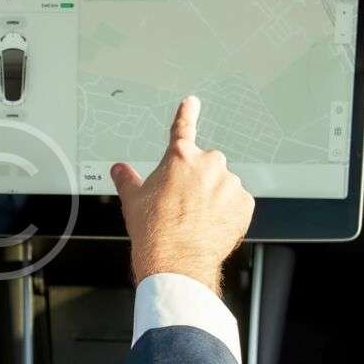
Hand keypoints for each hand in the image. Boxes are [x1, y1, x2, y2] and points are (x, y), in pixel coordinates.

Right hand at [111, 96, 254, 295]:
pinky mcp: (244, 204)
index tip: (192, 102)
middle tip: (182, 203)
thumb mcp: (133, 200)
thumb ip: (127, 179)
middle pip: (204, 165)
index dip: (187, 113)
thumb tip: (119, 170)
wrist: (176, 260)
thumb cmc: (154, 230)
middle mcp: (208, 164)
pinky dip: (226, 213)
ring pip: (221, 185)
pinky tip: (210, 226)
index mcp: (180, 157)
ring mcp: (229, 183)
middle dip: (196, 180)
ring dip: (212, 197)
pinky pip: (236, 204)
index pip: (182, 128)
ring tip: (195, 220)